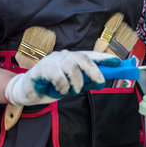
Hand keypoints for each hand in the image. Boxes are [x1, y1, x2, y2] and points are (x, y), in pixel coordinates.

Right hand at [5, 50, 119, 105]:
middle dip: (95, 72)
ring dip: (77, 83)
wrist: (28, 91)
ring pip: (72, 68)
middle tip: (100, 83)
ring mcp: (53, 61)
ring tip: (73, 91)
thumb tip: (100, 82)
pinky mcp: (42, 69)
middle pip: (84, 59)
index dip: (104, 58)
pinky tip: (60, 91)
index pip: (91, 55)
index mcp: (72, 58)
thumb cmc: (52, 86)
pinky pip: (59, 77)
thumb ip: (85, 82)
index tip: (117, 62)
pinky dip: (63, 87)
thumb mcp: (72, 84)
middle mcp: (64, 56)